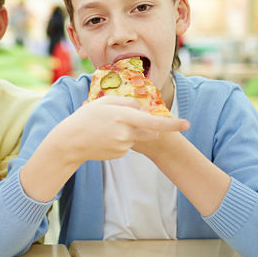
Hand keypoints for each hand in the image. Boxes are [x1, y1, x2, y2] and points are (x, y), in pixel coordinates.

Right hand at [59, 95, 188, 162]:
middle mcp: (126, 133)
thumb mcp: (104, 102)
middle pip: (151, 130)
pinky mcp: (119, 154)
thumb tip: (142, 109)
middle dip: (148, 125)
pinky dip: (120, 140)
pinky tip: (105, 138)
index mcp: (123, 116)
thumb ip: (127, 101)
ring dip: (129, 132)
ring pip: (137, 136)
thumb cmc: (86, 118)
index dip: (172, 123)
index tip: (187, 124)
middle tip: (128, 120)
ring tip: (107, 129)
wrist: (70, 141)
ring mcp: (123, 146)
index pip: (154, 121)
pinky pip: (127, 145)